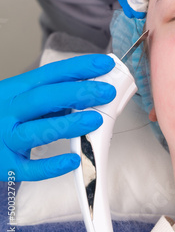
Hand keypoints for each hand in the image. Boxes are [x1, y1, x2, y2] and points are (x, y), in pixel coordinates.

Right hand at [0, 54, 115, 181]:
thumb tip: (89, 91)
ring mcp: (5, 139)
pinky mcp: (5, 165)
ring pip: (36, 131)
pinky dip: (51, 165)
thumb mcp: (20, 100)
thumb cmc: (3, 118)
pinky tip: (73, 160)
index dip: (78, 68)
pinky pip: (29, 168)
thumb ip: (50, 97)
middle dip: (77, 93)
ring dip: (68, 124)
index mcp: (15, 90)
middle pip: (43, 98)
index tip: (104, 63)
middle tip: (106, 92)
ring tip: (95, 120)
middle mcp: (8, 111)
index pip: (49, 74)